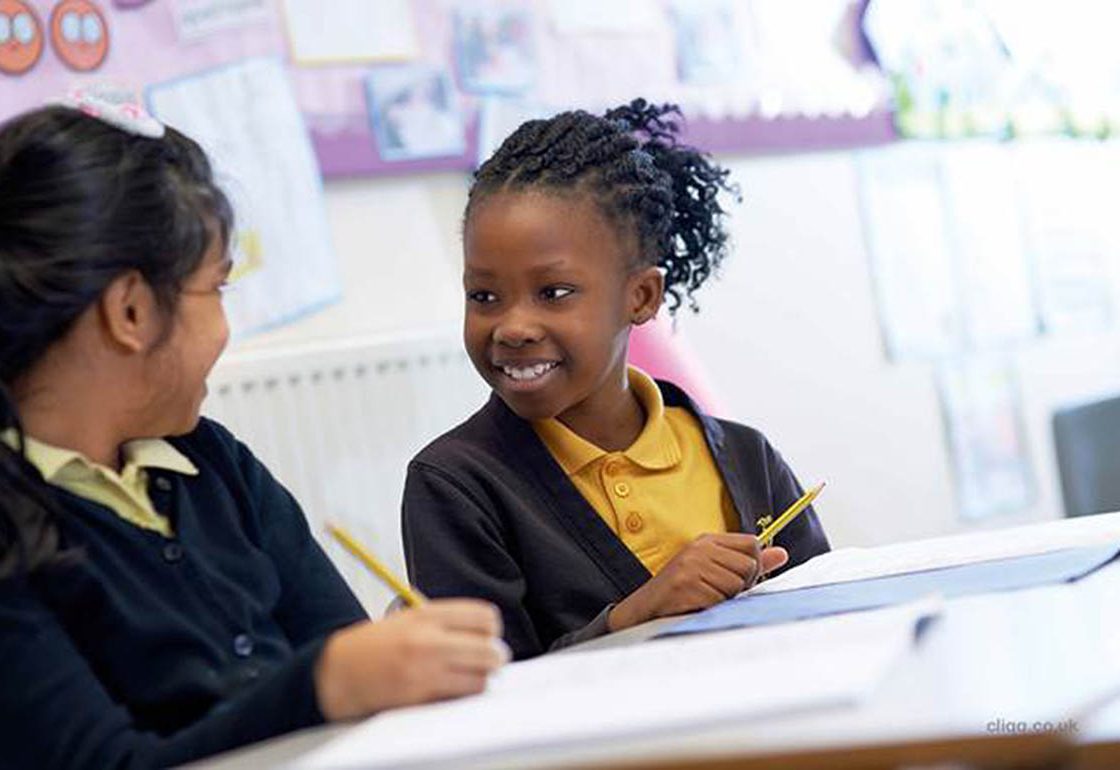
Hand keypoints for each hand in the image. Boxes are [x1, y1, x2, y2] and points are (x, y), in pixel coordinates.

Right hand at [315, 599, 509, 720]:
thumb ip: (445, 622)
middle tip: (492, 660)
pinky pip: (459, 696)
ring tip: (469, 675)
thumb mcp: (408, 618)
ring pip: (480, 677)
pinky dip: (462, 694)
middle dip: (495, 657)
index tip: (488, 636)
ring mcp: (425, 668)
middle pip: (489, 649)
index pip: (483, 617)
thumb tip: (487, 635)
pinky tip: (450, 688)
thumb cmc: (373, 646)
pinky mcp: (419, 695)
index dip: (492, 629)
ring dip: (480, 678)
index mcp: (427, 615)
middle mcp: (428, 639)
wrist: (337, 671)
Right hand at [608, 533, 787, 631]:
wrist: (644, 609)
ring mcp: (692, 565)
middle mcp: (700, 548)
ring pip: (736, 585)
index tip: (738, 578)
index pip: (752, 544)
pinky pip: (719, 600)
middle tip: (719, 593)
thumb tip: (782, 554)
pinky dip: (711, 609)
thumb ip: (747, 561)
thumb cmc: (682, 591)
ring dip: (725, 600)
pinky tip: (696, 606)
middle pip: (749, 565)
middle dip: (741, 586)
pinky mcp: (686, 584)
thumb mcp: (714, 569)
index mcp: (708, 541)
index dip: (753, 565)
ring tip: (705, 599)